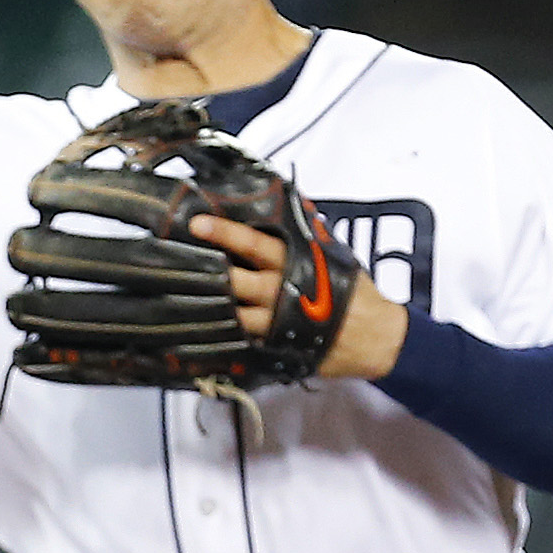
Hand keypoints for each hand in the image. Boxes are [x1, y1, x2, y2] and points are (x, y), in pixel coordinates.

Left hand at [191, 212, 409, 382]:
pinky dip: (221, 331)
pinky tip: (201, 325)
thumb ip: (310, 235)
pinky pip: (240, 338)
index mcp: (294, 264)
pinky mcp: (271, 345)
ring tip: (181, 293)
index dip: (224, 233)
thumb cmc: (354, 293)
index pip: (254, 243)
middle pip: (233, 280)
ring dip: (208, 302)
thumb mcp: (335, 256)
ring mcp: (273, 322)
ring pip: (230, 312)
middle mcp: (280, 292)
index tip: (197, 224)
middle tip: (178, 260)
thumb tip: (297, 206)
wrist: (374, 337)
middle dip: (206, 270)